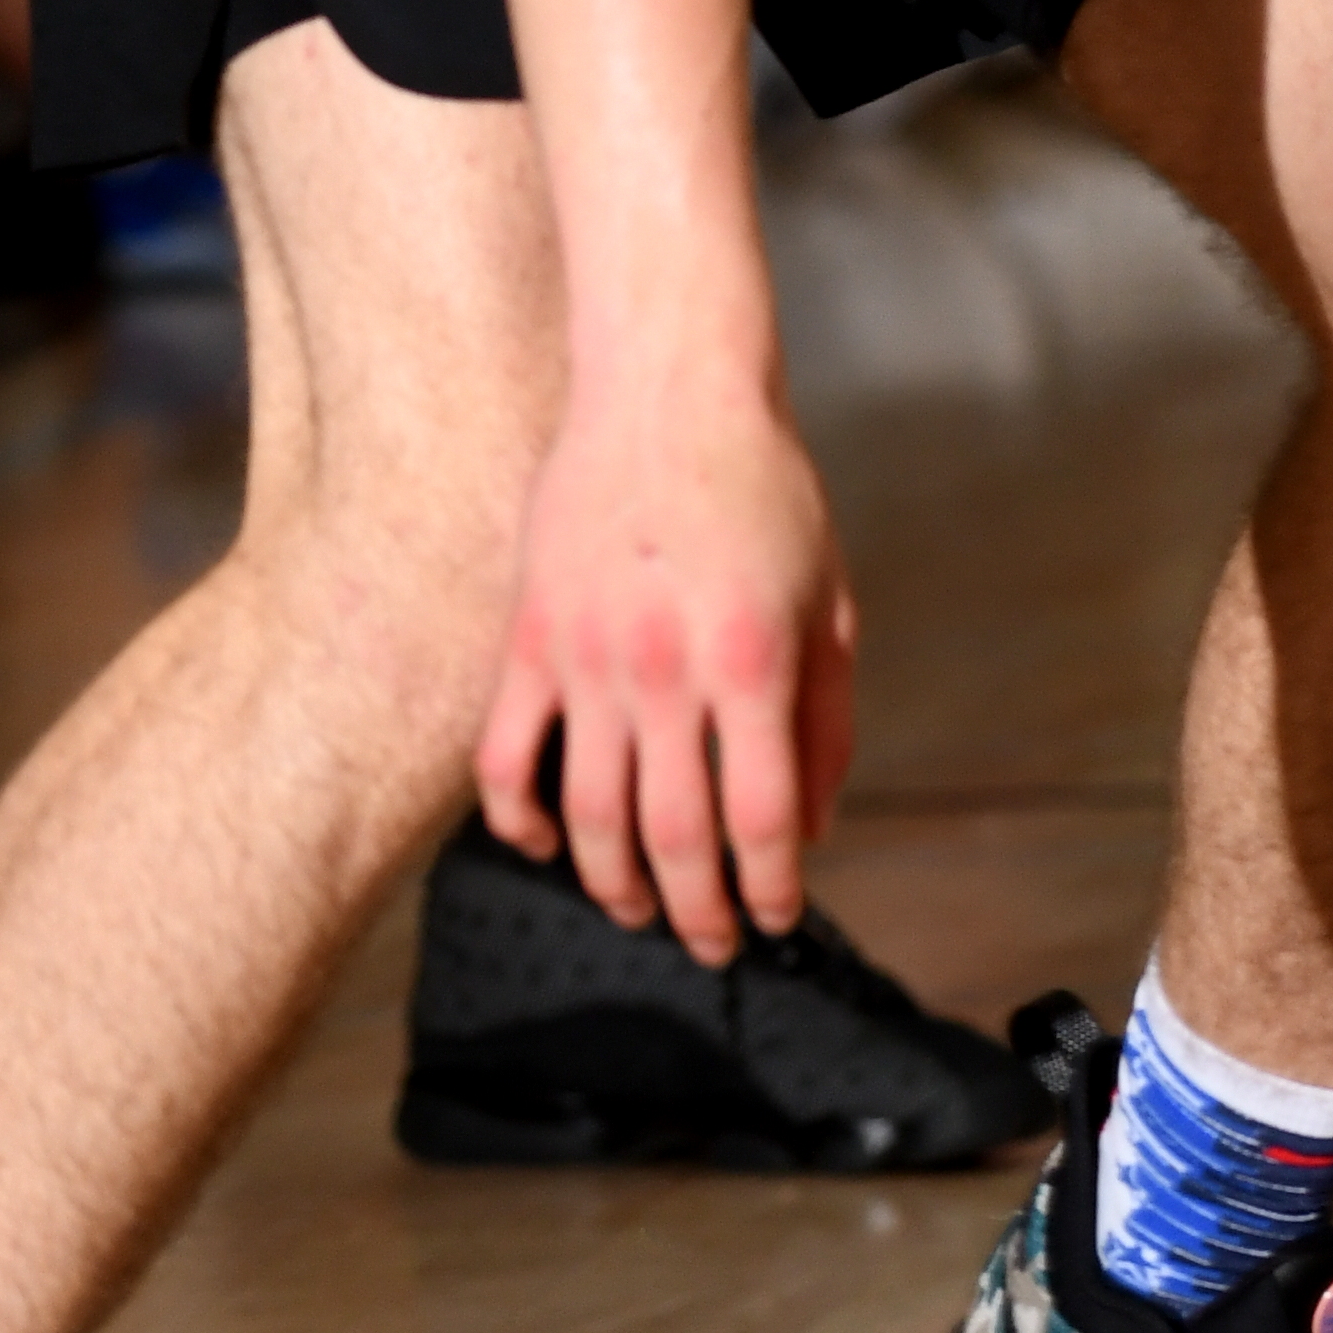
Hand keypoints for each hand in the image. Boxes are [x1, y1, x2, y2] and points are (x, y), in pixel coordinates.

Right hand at [477, 381, 857, 960]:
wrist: (669, 388)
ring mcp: (585, 657)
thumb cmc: (764, 490)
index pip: (758, 817)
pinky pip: (503, 755)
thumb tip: (813, 824)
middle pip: (672, 834)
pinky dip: (516, 817)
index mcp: (751, 659)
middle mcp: (665, 669)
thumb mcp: (829, 600)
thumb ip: (826, 717)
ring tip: (636, 911)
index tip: (777, 918)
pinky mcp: (527, 638)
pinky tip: (544, 846)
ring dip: (612, 883)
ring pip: (586, 812)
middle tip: (709, 945)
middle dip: (695, 911)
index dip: (769, 887)